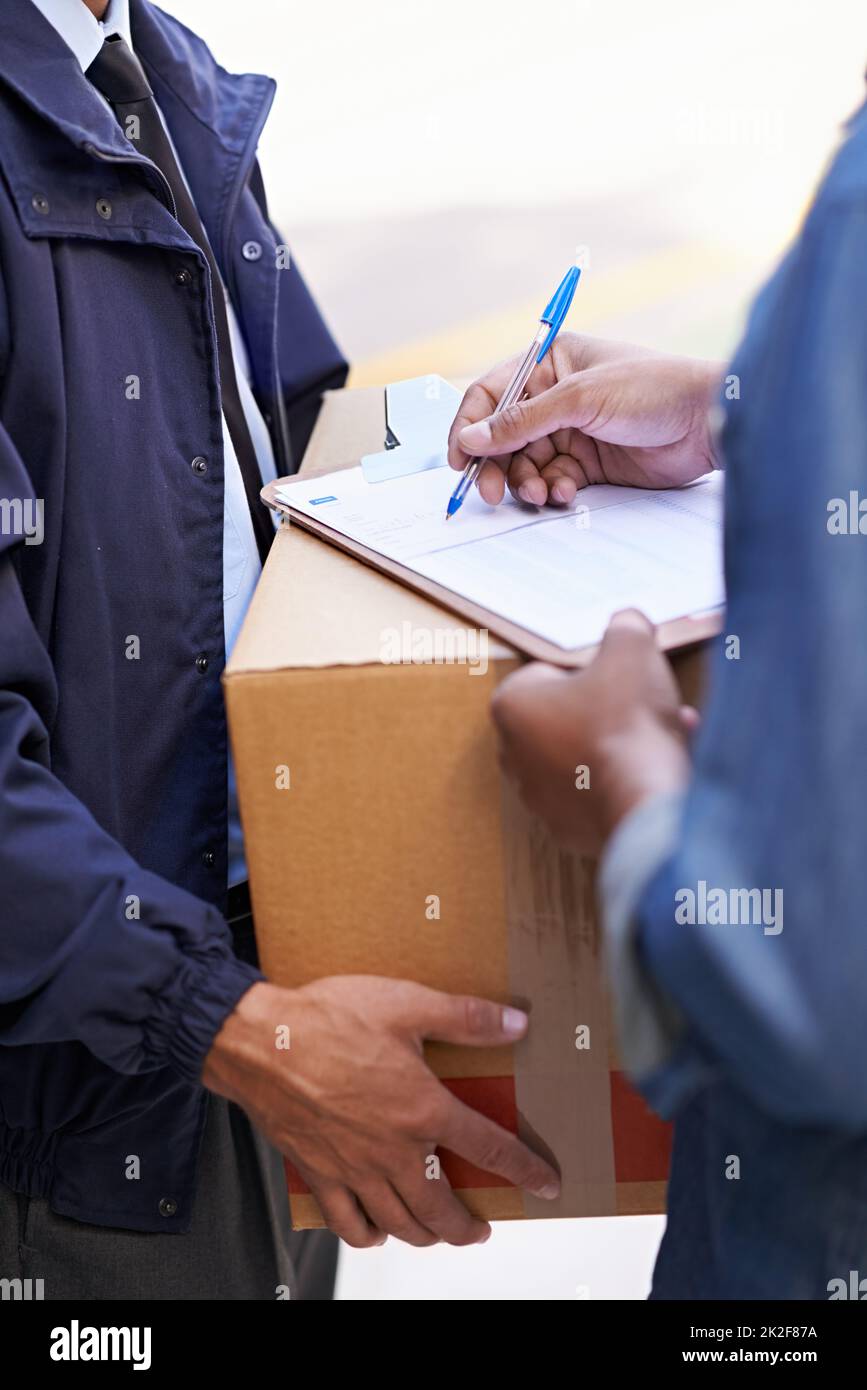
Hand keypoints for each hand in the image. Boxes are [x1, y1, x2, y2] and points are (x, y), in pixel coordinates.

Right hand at [202, 975, 559, 1248]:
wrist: (260, 1040)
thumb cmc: (327, 1018)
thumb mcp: (407, 1003)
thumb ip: (466, 1017)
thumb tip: (516, 1023)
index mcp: (422, 1108)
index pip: (489, 1149)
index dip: (524, 1169)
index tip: (545, 1184)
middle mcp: (393, 1149)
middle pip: (442, 1209)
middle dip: (468, 1226)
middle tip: (481, 1228)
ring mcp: (354, 1168)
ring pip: (400, 1224)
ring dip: (426, 1235)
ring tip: (438, 1232)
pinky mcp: (319, 1174)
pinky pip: (348, 1224)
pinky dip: (368, 1236)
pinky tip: (377, 1231)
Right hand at [447, 332, 720, 506]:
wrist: (708, 422)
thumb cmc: (653, 390)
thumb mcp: (580, 399)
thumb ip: (521, 421)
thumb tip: (471, 439)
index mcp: (550, 363)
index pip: (491, 393)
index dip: (471, 426)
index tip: (460, 459)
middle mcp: (556, 396)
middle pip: (504, 435)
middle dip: (496, 464)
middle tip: (493, 492)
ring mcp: (572, 430)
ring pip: (526, 462)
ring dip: (526, 481)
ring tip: (541, 493)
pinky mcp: (589, 462)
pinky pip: (552, 479)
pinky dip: (552, 490)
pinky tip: (566, 493)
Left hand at [491, 610, 694, 855]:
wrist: (644, 798)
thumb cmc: (626, 722)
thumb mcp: (632, 648)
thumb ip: (626, 626)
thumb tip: (628, 622)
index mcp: (512, 707)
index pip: (547, 673)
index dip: (589, 669)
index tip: (617, 674)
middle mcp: (514, 756)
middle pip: (566, 716)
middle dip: (606, 708)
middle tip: (642, 701)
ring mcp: (540, 798)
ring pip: (585, 755)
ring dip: (621, 742)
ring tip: (664, 730)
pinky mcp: (569, 830)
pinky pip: (599, 792)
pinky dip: (626, 777)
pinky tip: (662, 763)